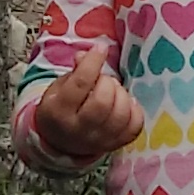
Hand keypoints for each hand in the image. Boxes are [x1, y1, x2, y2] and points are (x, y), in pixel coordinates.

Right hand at [15, 50, 143, 166]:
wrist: (61, 142)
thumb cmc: (61, 110)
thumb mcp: (59, 88)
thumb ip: (75, 71)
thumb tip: (88, 55)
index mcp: (58, 111)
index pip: (80, 83)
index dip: (93, 62)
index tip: (101, 49)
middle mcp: (79, 129)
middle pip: (103, 101)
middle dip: (107, 83)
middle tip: (103, 80)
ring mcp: (99, 140)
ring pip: (121, 115)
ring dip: (122, 95)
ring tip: (113, 92)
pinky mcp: (115, 145)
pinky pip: (134, 127)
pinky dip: (134, 110)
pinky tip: (126, 104)